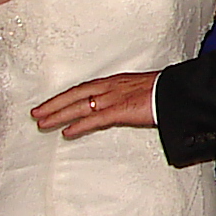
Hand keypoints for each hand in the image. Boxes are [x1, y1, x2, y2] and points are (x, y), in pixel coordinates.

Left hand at [31, 71, 159, 137]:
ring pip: (79, 106)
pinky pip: (94, 119)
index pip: (83, 89)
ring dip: (59, 115)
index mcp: (114, 82)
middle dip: (53, 104)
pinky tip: (67, 133)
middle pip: (74, 95)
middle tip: (36, 114)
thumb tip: (123, 106)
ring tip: (43, 124)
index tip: (50, 104)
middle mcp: (110, 87)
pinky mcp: (120, 110)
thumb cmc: (165, 92)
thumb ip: (127, 98)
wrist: (179, 92)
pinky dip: (79, 125)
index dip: (65, 97)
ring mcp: (114, 98)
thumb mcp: (141, 91)